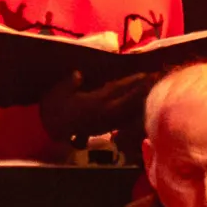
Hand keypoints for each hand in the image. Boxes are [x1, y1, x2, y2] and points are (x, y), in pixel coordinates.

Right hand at [37, 69, 155, 142]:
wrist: (48, 133)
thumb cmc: (52, 110)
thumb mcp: (56, 93)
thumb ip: (69, 83)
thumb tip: (78, 74)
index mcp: (94, 103)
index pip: (118, 89)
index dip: (133, 81)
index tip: (147, 73)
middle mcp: (104, 113)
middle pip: (129, 100)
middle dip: (143, 90)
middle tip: (157, 78)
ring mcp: (105, 123)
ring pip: (128, 111)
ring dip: (140, 100)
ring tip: (152, 90)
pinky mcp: (103, 129)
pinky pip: (123, 119)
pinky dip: (132, 112)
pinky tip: (138, 107)